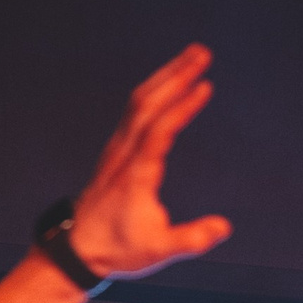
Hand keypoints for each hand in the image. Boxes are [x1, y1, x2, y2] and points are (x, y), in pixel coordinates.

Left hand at [69, 44, 232, 278]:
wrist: (78, 248)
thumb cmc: (118, 249)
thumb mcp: (159, 250)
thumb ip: (192, 238)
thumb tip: (224, 227)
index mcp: (136, 174)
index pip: (160, 130)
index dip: (182, 106)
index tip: (205, 86)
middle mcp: (124, 152)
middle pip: (149, 102)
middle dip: (176, 74)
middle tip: (203, 53)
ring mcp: (117, 147)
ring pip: (139, 100)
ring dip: (165, 75)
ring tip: (192, 57)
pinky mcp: (116, 148)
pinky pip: (134, 108)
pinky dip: (154, 88)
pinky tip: (169, 81)